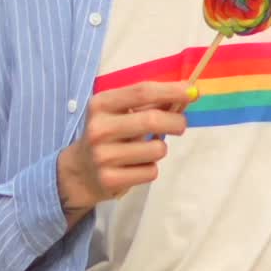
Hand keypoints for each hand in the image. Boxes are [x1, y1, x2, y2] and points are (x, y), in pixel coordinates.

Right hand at [57, 80, 195, 226]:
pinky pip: (151, 171)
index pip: (142, 92)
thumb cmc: (108, 134)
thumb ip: (149, 103)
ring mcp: (103, 156)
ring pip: (157, 149)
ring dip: (161, 149)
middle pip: (151, 120)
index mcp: (101, 104)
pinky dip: (151, 167)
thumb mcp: (118, 112)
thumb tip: (187, 95)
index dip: (171, 91)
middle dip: (176, 121)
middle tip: (181, 124)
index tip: (191, 92)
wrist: (79, 170)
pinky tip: (136, 166)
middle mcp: (99, 128)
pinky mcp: (110, 179)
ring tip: (148, 150)